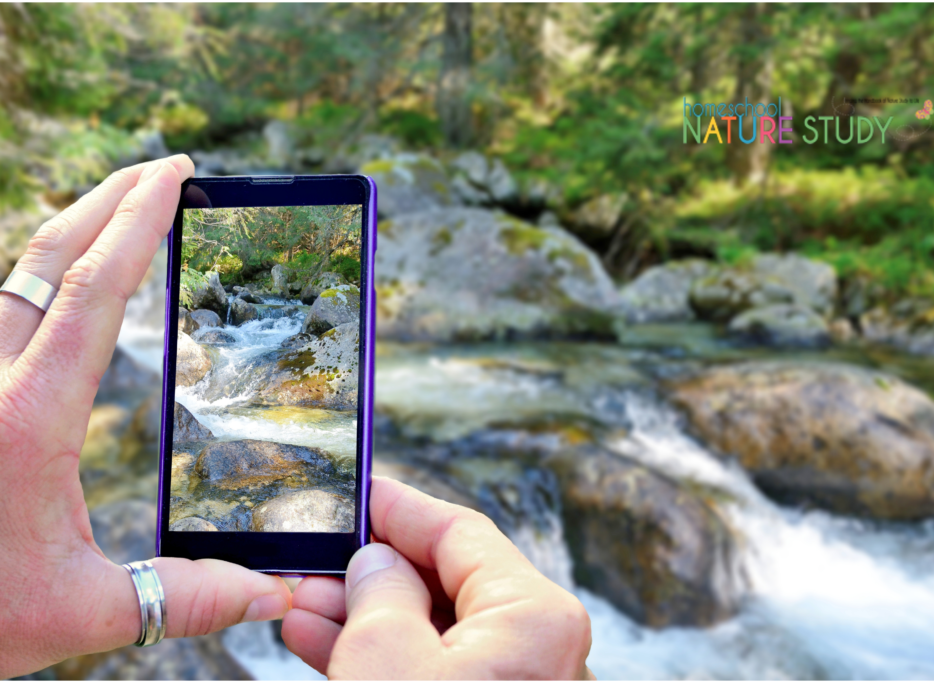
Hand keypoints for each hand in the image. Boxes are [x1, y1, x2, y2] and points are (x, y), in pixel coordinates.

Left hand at [0, 157, 291, 677]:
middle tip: (166, 168)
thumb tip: (276, 596)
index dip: (140, 223)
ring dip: (72, 232)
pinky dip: (40, 279)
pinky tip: (62, 285)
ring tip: (123, 210)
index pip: (96, 292)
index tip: (178, 176)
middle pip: (47, 258)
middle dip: (110, 199)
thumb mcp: (81, 612)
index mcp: (27, 416)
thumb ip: (183, 597)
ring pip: (12, 278)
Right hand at [282, 476, 593, 678]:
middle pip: (446, 581)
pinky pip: (433, 670)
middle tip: (316, 560)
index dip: (401, 509)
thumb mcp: (387, 661)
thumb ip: (380, 594)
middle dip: (373, 570)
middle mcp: (538, 647)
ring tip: (304, 603)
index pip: (461, 532)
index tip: (359, 493)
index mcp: (534, 616)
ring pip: (433, 631)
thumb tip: (376, 564)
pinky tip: (322, 642)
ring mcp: (514, 682)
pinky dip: (382, 657)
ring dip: (366, 616)